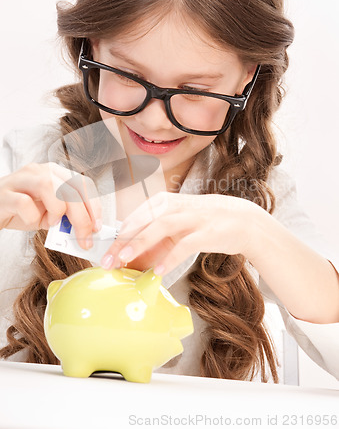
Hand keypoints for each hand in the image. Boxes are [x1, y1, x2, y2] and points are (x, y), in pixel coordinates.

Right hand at [0, 162, 101, 248]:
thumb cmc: (20, 211)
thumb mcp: (49, 214)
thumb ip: (67, 217)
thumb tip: (88, 231)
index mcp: (54, 172)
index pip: (83, 183)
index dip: (94, 205)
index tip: (98, 227)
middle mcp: (39, 170)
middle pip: (70, 186)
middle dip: (82, 216)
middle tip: (84, 238)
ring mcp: (21, 180)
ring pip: (49, 185)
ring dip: (57, 210)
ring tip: (52, 223)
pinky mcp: (5, 194)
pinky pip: (24, 203)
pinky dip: (32, 217)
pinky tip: (31, 222)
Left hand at [100, 191, 258, 274]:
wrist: (243, 221)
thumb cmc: (204, 224)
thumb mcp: (177, 228)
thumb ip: (156, 242)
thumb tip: (131, 262)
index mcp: (164, 202)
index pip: (134, 218)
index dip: (117, 236)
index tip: (104, 254)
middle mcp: (175, 206)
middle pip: (142, 221)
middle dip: (122, 241)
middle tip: (107, 260)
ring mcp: (192, 217)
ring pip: (160, 226)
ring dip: (140, 243)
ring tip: (125, 260)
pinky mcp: (207, 231)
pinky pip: (185, 244)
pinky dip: (171, 257)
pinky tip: (160, 271)